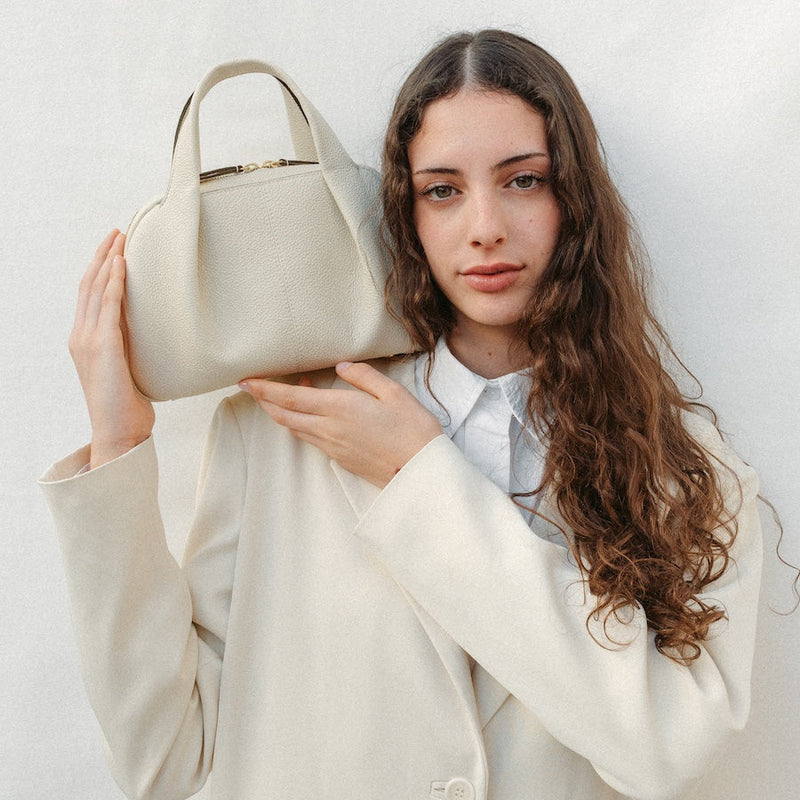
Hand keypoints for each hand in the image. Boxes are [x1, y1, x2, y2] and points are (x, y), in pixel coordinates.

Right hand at [69, 230, 154, 467]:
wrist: (118, 431)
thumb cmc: (127, 406)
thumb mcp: (127, 369)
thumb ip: (129, 348)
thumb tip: (150, 335)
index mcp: (86, 341)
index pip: (90, 295)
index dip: (100, 268)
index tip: (114, 248)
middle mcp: (81, 336)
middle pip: (89, 284)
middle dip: (102, 255)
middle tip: (117, 231)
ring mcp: (89, 340)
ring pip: (95, 288)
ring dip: (108, 259)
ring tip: (120, 237)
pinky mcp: (103, 346)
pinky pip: (107, 305)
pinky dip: (113, 281)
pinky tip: (122, 263)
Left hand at [239, 362, 441, 487]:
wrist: (419, 472)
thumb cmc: (412, 430)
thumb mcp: (393, 392)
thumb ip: (363, 376)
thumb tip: (341, 367)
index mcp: (339, 408)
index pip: (290, 397)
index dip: (264, 389)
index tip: (246, 380)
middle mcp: (329, 429)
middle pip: (284, 415)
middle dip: (265, 400)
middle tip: (254, 387)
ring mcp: (332, 446)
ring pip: (295, 428)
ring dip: (283, 412)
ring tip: (285, 395)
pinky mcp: (339, 459)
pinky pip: (311, 439)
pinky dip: (301, 423)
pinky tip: (312, 415)